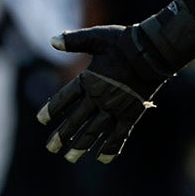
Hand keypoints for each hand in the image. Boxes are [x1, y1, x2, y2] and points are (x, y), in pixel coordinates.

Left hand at [36, 24, 172, 162]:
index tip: (41, 121)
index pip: (65, 99)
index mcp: (89, 80)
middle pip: (77, 120)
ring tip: (70, 158)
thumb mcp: (95, 37)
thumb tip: (51, 40)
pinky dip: (111, 147)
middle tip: (51, 148)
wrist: (153, 51)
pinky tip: (102, 158)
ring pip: (95, 131)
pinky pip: (120, 134)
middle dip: (62, 135)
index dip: (52, 110)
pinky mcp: (132, 114)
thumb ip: (73, 41)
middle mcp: (100, 97)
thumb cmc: (123, 42)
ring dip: (81, 145)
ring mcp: (116, 107)